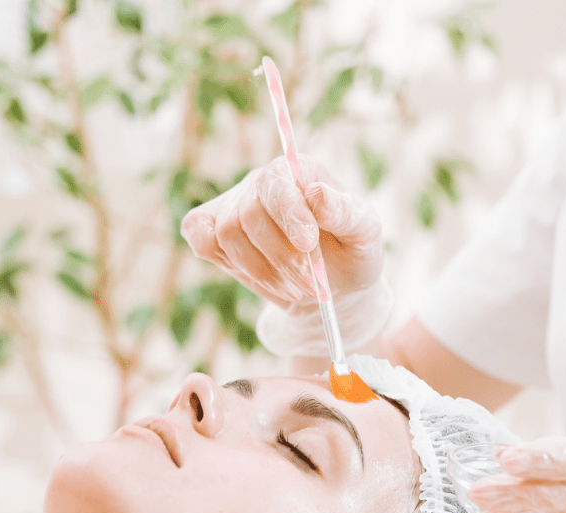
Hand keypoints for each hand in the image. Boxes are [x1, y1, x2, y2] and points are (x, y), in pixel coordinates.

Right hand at [181, 155, 383, 310]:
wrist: (332, 288)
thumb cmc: (351, 254)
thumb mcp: (365, 234)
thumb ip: (346, 212)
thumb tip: (316, 193)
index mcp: (301, 171)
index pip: (277, 180)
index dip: (288, 213)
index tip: (307, 244)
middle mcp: (263, 181)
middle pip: (249, 213)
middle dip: (281, 256)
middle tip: (311, 284)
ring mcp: (235, 204)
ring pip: (227, 234)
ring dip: (263, 271)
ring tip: (294, 288)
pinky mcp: (214, 230)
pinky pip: (200, 237)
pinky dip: (225, 263)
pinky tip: (259, 278)